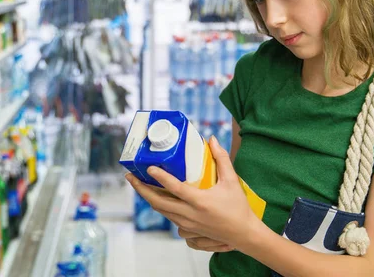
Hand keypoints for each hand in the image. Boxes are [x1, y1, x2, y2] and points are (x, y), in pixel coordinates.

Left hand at [125, 136, 260, 248]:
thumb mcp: (232, 181)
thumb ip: (222, 159)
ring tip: (139, 184)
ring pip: (161, 211)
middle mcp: (190, 215)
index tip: (149, 167)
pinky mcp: (187, 231)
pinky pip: (169, 218)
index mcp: (200, 202)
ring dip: (148, 197)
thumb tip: (212, 138)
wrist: (243, 234)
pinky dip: (160, 207)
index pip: (175, 189)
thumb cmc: (239, 207)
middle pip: (158, 202)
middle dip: (141, 189)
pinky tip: (157, 198)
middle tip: (130, 177)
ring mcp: (187, 225)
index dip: (160, 177)